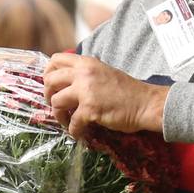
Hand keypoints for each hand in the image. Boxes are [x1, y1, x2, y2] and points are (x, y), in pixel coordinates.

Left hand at [43, 52, 168, 137]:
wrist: (146, 103)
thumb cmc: (127, 91)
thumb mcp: (103, 72)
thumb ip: (85, 74)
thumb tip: (65, 82)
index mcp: (87, 63)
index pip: (55, 59)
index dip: (48, 73)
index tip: (52, 85)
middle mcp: (84, 73)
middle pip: (49, 80)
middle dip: (48, 95)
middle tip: (55, 104)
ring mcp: (86, 91)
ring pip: (55, 102)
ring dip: (58, 115)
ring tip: (67, 121)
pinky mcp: (90, 109)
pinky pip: (72, 123)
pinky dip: (74, 131)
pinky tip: (79, 133)